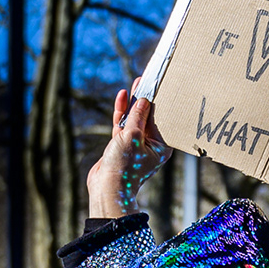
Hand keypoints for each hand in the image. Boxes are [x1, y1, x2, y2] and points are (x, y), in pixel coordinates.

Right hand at [86, 89, 170, 218]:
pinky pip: (123, 124)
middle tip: (149, 80)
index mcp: (161, 146)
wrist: (106, 186)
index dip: (160, 102)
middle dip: (147, 99)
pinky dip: (123, 112)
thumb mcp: (133, 136)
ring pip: (135, 119)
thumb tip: (144, 100)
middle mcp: (151, 145)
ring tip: (137, 83)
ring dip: (134, 102)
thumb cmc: (124, 166)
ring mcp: (135, 144)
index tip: (161, 86)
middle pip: (149, 117)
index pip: (162, 119)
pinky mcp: (121, 144)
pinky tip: (123, 96)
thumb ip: (138, 116)